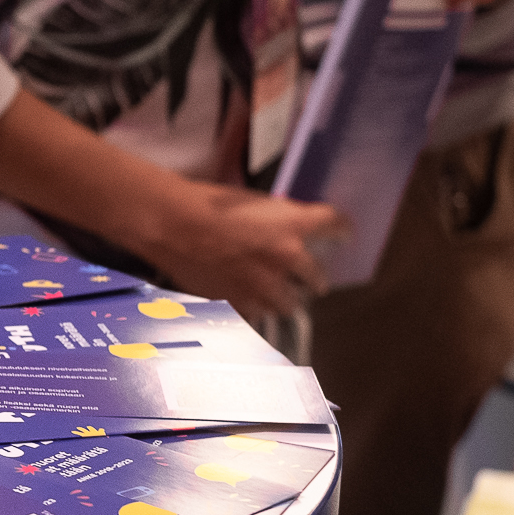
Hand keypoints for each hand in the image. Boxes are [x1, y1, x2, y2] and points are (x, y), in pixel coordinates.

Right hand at [132, 182, 346, 322]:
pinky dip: (252, 307)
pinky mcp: (241, 304)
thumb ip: (280, 219)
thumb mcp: (253, 201)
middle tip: (303, 275)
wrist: (172, 224)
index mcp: (295, 226)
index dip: (341, 231)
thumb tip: (291, 230)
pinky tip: (241, 295)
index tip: (341, 235)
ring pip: (289, 304)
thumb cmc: (207, 204)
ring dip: (283, 297)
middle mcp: (288, 260)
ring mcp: (265, 286)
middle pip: (319, 279)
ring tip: (269, 291)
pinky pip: (256, 313)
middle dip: (312, 278)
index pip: (339, 227)